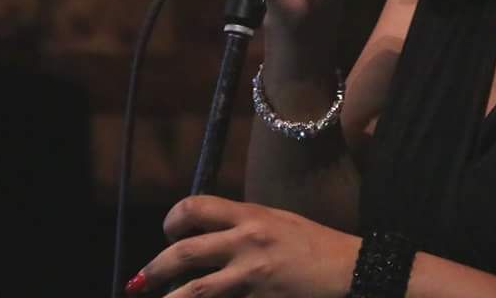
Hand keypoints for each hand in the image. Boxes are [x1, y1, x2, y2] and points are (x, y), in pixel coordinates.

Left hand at [128, 195, 359, 296]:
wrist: (354, 271)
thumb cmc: (317, 248)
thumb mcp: (278, 222)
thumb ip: (244, 225)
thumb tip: (208, 236)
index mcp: (251, 215)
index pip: (196, 207)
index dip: (173, 220)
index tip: (169, 234)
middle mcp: (247, 241)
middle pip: (184, 251)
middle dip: (155, 269)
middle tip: (140, 282)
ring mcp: (253, 275)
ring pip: (195, 291)